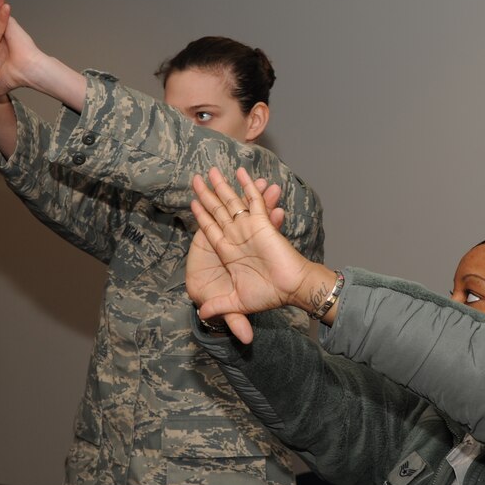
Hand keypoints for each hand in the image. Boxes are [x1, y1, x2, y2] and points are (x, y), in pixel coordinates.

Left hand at [187, 167, 311, 342]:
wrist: (291, 290)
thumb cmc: (268, 296)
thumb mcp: (236, 301)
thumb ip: (219, 305)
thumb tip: (202, 314)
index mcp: (228, 252)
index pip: (209, 228)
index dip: (201, 214)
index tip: (193, 200)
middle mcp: (236, 236)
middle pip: (218, 210)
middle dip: (207, 193)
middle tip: (197, 177)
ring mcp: (249, 228)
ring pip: (233, 202)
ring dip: (222, 186)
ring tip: (212, 170)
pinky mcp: (263, 223)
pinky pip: (254, 201)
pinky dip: (248, 187)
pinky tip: (241, 172)